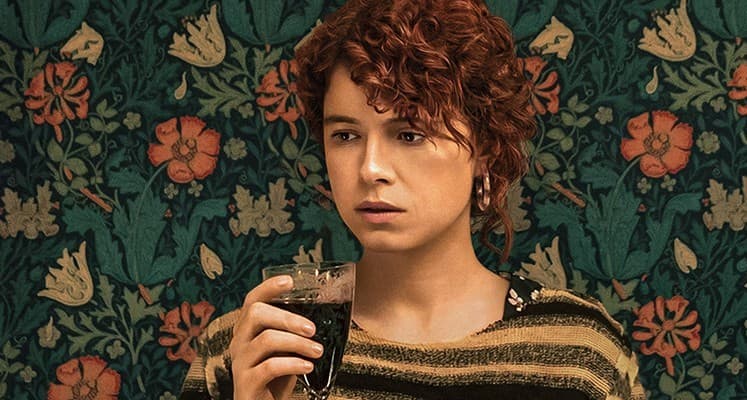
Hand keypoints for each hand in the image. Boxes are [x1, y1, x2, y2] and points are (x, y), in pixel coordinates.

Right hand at [229, 276, 322, 399]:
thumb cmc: (275, 377)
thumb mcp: (285, 350)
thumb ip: (292, 332)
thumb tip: (321, 312)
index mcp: (247, 330)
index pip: (252, 300)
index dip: (269, 287)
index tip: (290, 281)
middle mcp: (238, 342)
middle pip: (256, 313)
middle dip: (288, 317)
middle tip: (312, 328)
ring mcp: (240, 362)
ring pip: (266, 339)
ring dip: (297, 343)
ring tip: (317, 350)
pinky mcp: (246, 383)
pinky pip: (270, 366)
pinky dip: (293, 364)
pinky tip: (307, 367)